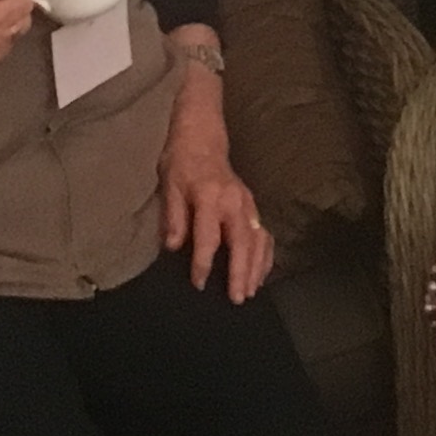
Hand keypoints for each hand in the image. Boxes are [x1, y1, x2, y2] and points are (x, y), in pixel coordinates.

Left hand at [158, 74, 271, 298]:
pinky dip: (266, 255)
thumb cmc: (181, 163)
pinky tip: (261, 273)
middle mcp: (234, 202)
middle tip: (238, 298)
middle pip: (242, 242)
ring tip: (251, 292)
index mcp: (210, 197)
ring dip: (257, 268)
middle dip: (241, 272)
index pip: (208, 237)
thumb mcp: (169, 186)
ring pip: (258, 240)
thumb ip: (174, 217)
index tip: (199, 284)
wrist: (202, 138)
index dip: (203, 263)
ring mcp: (248, 204)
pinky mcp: (253, 206)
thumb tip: (172, 247)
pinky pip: (264, 234)